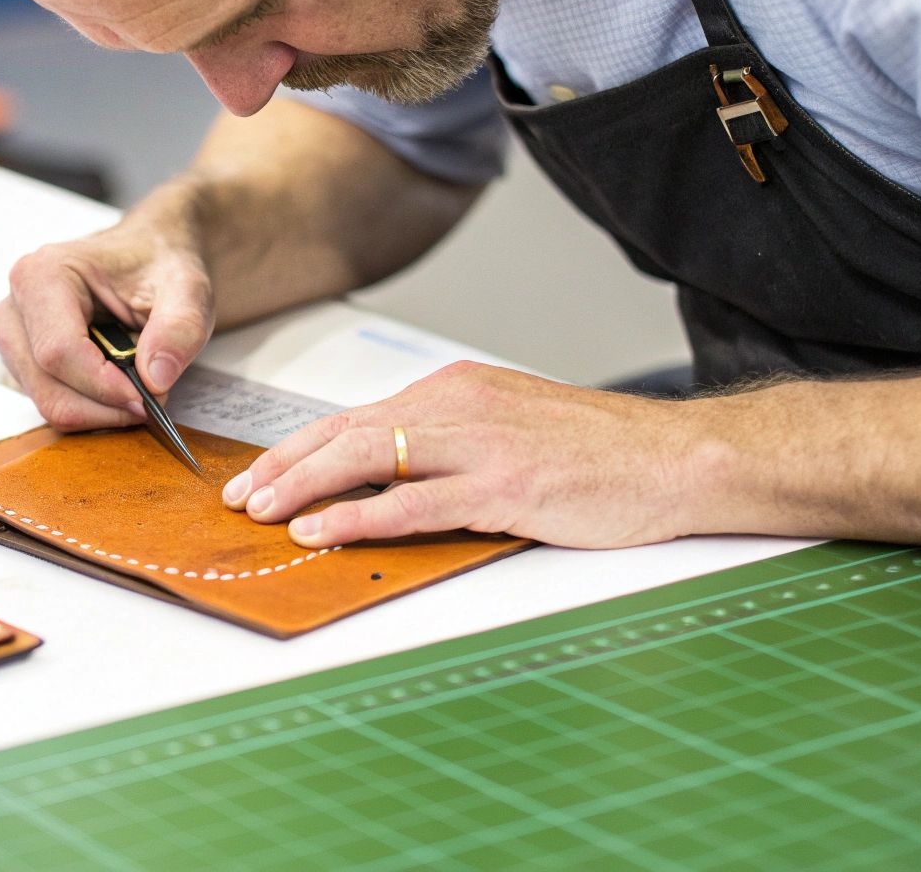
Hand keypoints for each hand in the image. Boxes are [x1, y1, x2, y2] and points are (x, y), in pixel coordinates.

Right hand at [0, 212, 214, 429]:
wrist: (146, 253)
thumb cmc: (157, 263)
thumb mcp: (187, 287)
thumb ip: (180, 328)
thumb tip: (155, 379)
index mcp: (43, 274)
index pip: (60, 352)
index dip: (105, 386)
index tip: (148, 397)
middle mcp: (16, 306)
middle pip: (48, 387)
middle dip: (105, 406)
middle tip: (151, 398)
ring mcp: (14, 337)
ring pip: (48, 402)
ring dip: (99, 410)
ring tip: (138, 384)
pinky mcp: (23, 360)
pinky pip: (51, 402)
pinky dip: (90, 408)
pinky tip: (118, 385)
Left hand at [221, 361, 709, 549]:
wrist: (678, 457)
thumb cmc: (599, 452)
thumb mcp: (510, 428)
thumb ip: (450, 444)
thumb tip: (385, 477)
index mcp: (457, 390)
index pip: (356, 417)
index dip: (299, 447)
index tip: (259, 474)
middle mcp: (460, 406)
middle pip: (347, 431)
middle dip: (283, 465)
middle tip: (241, 496)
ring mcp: (482, 445)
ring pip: (368, 458)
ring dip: (303, 486)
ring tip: (263, 513)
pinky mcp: (506, 487)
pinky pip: (413, 502)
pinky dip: (357, 515)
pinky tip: (321, 530)